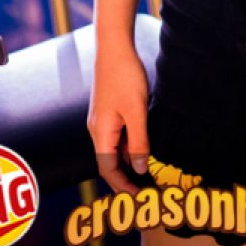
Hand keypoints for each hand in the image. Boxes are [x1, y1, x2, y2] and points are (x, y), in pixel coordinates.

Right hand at [87, 43, 150, 194]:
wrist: (114, 47)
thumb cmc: (124, 76)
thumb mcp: (136, 110)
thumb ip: (138, 141)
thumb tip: (140, 168)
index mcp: (101, 133)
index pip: (107, 170)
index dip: (122, 186)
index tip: (139, 198)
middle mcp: (98, 129)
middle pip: (109, 162)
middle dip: (125, 178)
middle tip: (146, 190)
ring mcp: (102, 120)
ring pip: (114, 149)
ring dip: (128, 162)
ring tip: (147, 173)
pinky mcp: (109, 111)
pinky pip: (117, 137)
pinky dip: (129, 147)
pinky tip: (143, 146)